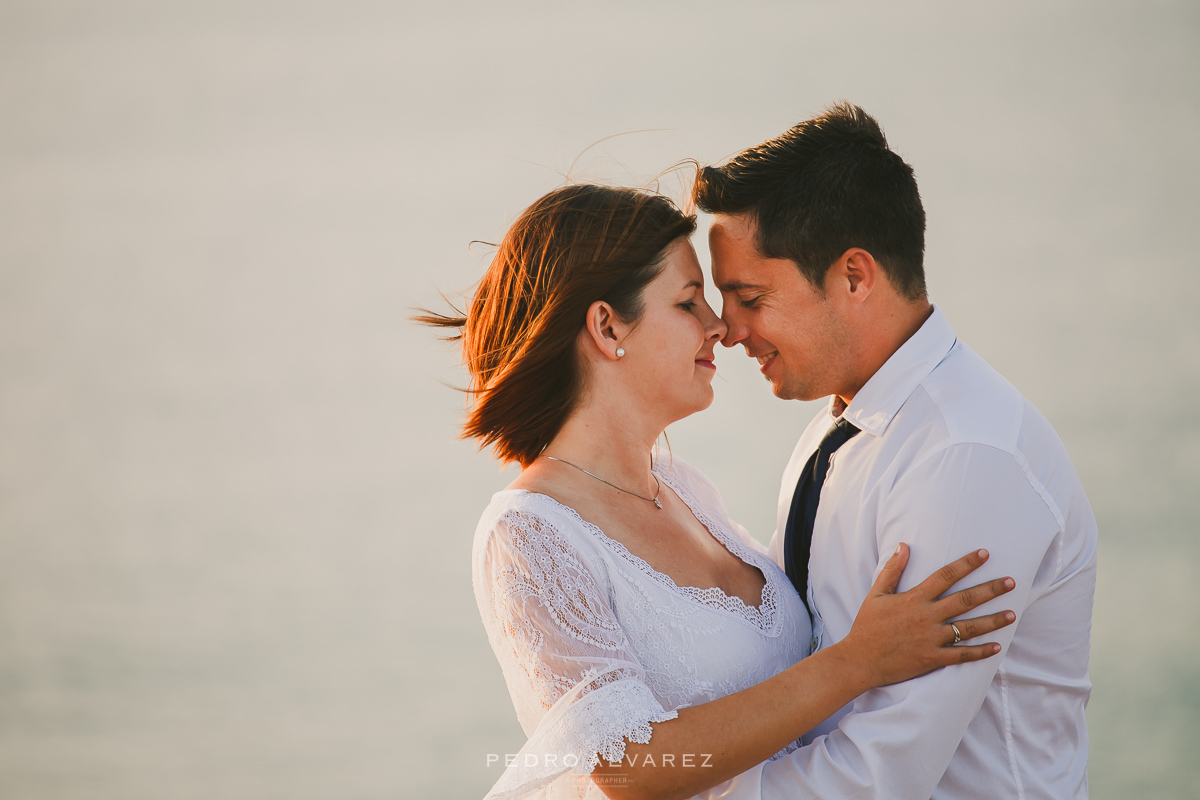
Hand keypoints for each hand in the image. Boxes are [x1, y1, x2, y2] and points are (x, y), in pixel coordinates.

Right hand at [838, 544, 1015, 688]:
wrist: (860, 660)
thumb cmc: (867, 626)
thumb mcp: (876, 594)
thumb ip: (892, 570)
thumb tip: (903, 545)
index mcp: (914, 598)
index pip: (945, 575)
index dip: (966, 563)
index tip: (984, 554)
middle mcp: (926, 617)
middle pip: (965, 600)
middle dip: (990, 590)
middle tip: (1011, 582)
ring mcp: (931, 639)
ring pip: (969, 628)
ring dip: (992, 621)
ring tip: (1012, 614)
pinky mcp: (933, 659)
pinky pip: (962, 655)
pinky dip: (980, 652)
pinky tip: (997, 646)